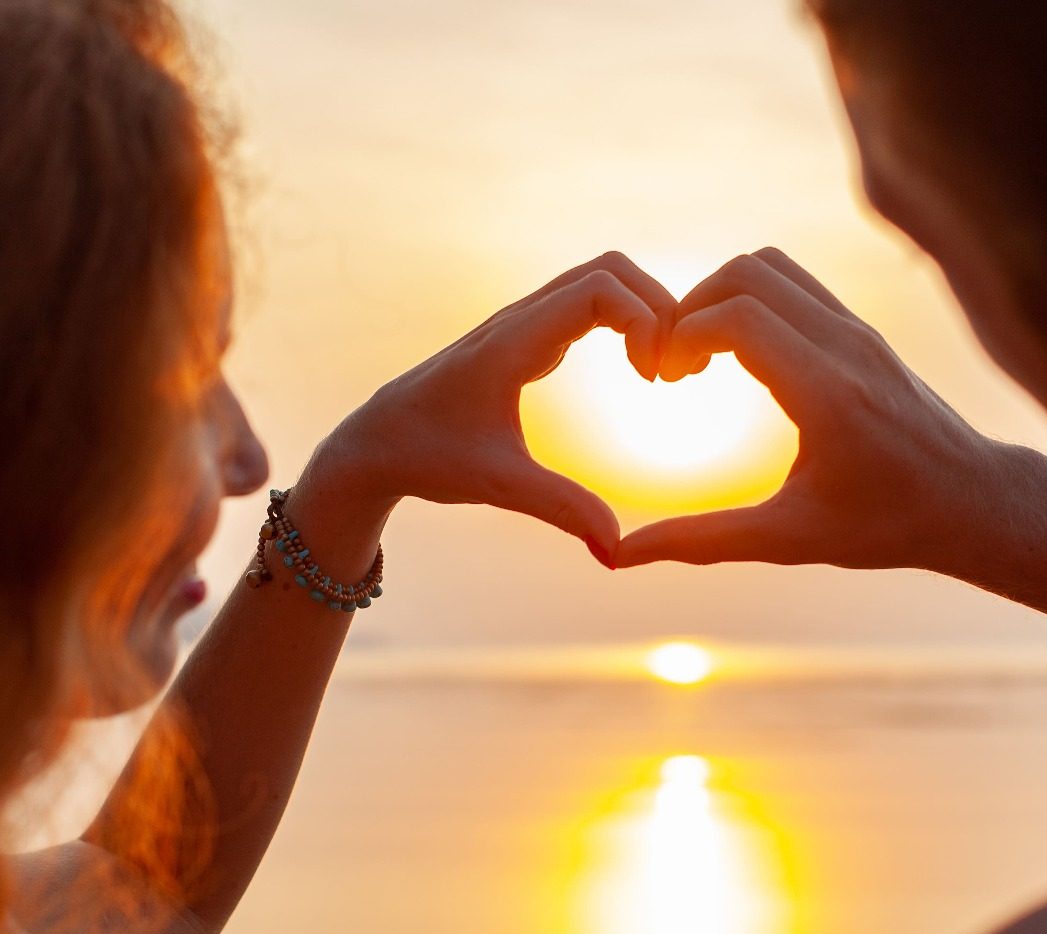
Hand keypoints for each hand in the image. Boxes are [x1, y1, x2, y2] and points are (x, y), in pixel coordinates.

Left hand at [306, 252, 676, 563]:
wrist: (375, 445)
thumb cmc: (428, 458)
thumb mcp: (499, 485)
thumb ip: (562, 510)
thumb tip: (617, 552)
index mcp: (513, 342)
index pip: (599, 288)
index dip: (645, 320)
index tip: (654, 379)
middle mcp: (520, 319)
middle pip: (610, 268)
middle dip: (657, 306)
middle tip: (671, 370)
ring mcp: (523, 323)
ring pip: (600, 280)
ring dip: (643, 311)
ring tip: (659, 371)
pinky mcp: (526, 337)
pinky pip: (588, 303)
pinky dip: (626, 321)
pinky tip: (637, 371)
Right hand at [616, 247, 1006, 570]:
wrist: (974, 502)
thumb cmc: (886, 526)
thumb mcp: (786, 539)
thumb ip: (700, 541)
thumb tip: (621, 555)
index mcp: (827, 393)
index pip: (736, 317)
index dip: (682, 336)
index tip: (664, 380)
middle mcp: (845, 346)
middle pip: (747, 273)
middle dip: (692, 307)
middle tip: (675, 366)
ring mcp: (858, 330)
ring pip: (770, 267)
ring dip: (721, 297)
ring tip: (702, 356)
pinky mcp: (862, 330)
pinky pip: (794, 284)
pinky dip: (750, 301)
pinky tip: (738, 356)